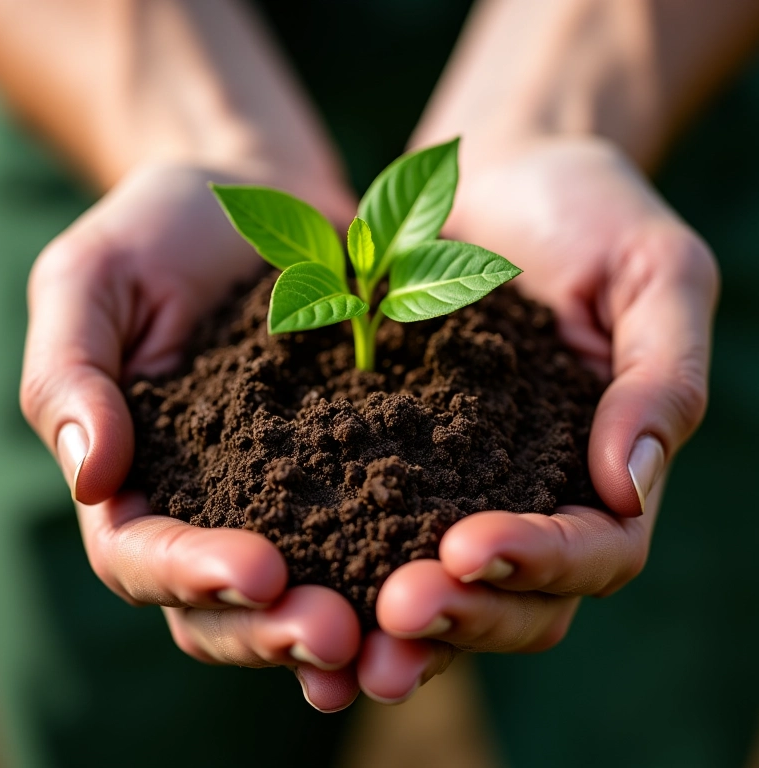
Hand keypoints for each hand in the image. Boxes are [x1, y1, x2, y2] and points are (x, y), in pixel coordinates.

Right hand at [20, 161, 363, 711]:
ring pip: (309, 585)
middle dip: (277, 629)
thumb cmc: (162, 229)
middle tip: (339, 639)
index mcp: (138, 475)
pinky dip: (408, 562)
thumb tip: (93, 479)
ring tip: (400, 636)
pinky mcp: (358, 459)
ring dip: (351, 622)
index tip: (258, 570)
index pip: (142, 555)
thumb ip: (72, 377)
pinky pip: (382, 523)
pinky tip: (452, 578)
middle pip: (229, 602)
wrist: (261, 194)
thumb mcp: (93, 281)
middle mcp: (215, 501)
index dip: (191, 575)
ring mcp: (292, 488)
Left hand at [357, 136, 717, 702]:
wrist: (499, 177)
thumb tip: (630, 484)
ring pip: (443, 589)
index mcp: (610, 467)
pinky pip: (370, 528)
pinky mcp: (396, 461)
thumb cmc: (592, 212)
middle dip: (462, 615)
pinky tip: (288, 579)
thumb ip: (662, 375)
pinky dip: (340, 568)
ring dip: (395, 624)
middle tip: (394, 613)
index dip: (541, 563)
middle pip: (518, 598)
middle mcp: (537, 495)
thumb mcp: (654, 273)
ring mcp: (464, 485)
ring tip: (331, 635)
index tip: (467, 546)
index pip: (596, 551)